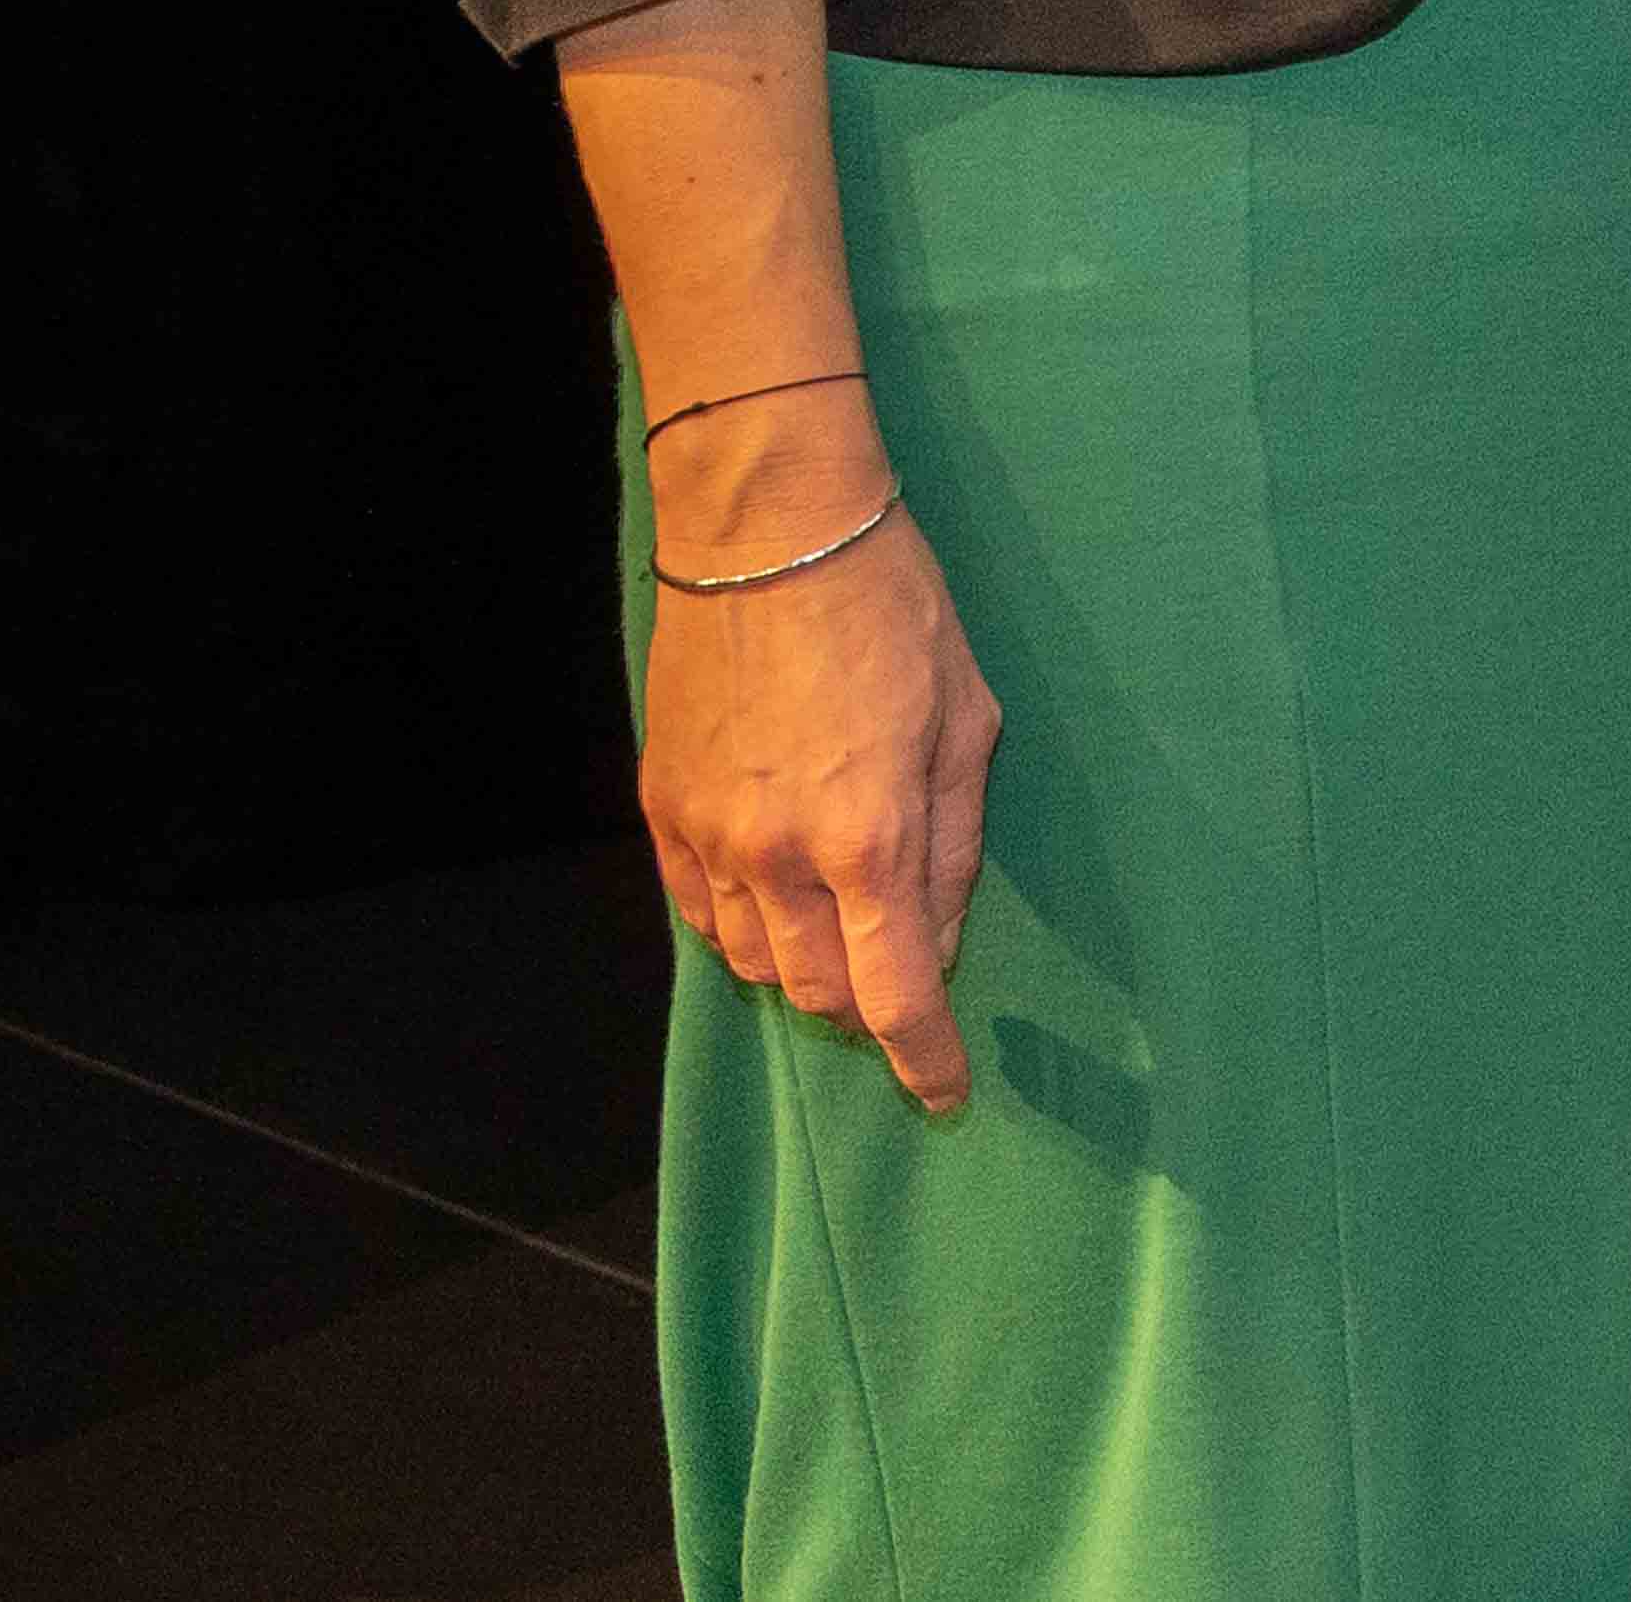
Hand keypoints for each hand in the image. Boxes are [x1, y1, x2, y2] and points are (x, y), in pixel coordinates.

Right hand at [635, 455, 1000, 1113]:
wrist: (768, 536)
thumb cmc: (895, 612)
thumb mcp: (968, 721)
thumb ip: (954, 846)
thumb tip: (939, 942)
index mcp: (870, 837)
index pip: (895, 993)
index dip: (925, 1059)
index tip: (946, 1094)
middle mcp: (778, 856)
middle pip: (817, 992)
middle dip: (867, 1002)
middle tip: (901, 968)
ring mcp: (708, 837)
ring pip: (752, 963)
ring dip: (803, 967)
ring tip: (842, 920)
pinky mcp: (662, 812)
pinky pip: (699, 915)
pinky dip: (744, 927)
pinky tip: (778, 894)